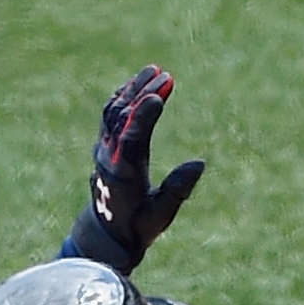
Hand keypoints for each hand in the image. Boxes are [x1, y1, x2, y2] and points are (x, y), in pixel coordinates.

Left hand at [65, 65, 206, 274]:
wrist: (107, 233)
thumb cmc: (138, 226)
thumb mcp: (162, 215)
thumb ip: (178, 190)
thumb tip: (200, 162)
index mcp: (125, 175)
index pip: (131, 138)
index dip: (144, 114)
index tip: (159, 94)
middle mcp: (110, 158)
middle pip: (122, 117)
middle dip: (142, 93)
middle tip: (163, 74)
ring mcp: (103, 150)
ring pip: (114, 112)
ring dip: (133, 89)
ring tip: (154, 71)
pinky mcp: (103, 146)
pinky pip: (110, 115)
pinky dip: (124, 97)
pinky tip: (137, 84)